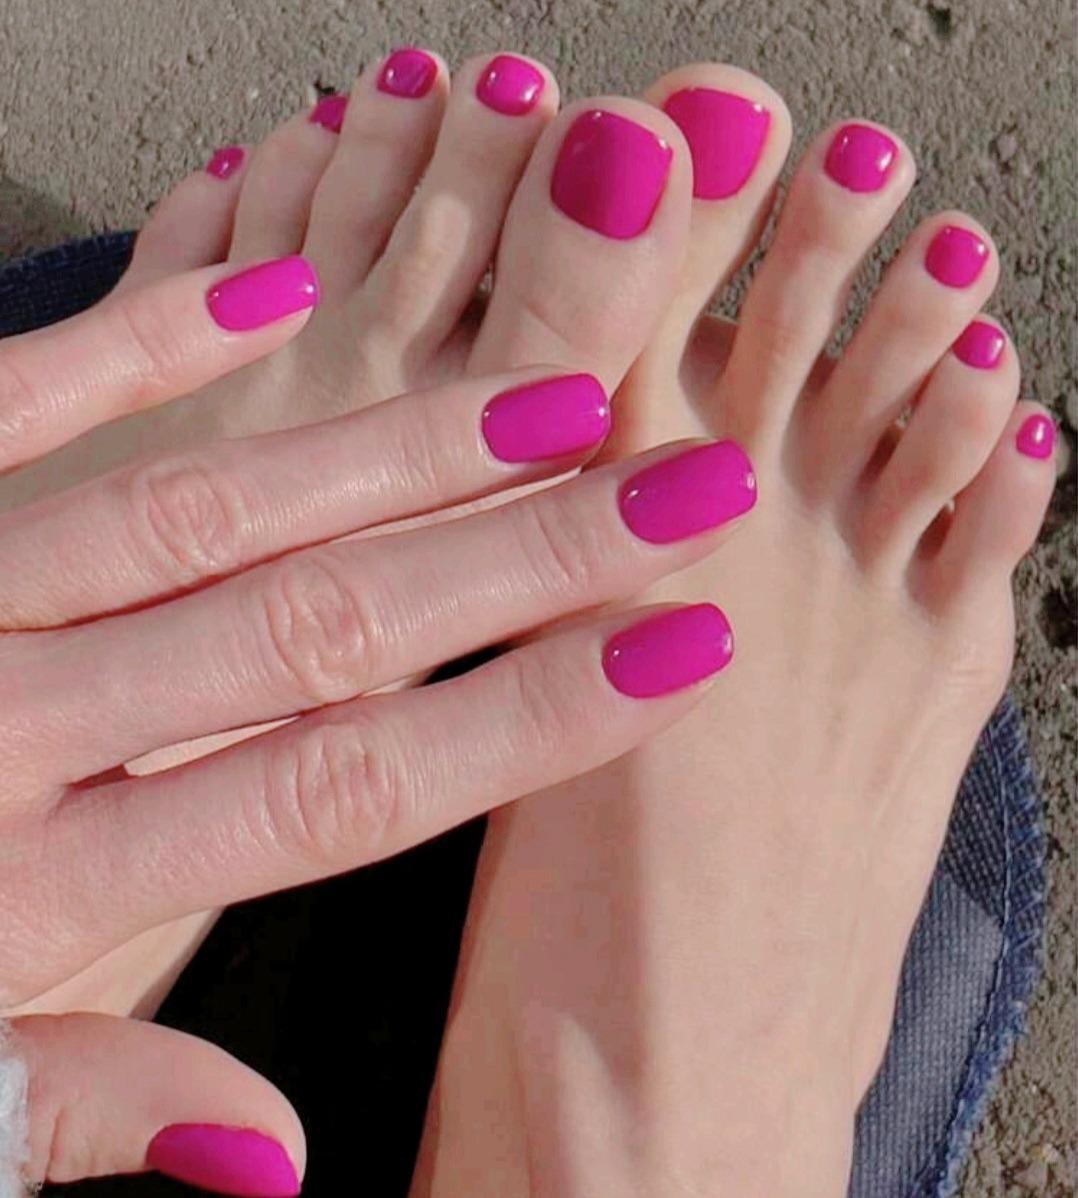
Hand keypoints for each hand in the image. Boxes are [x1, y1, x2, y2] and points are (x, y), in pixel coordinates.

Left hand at [0, 256, 752, 1191]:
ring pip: (207, 518)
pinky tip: (267, 294)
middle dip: (522, 564)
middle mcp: (12, 728)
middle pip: (319, 632)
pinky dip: (134, 351)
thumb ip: (86, 1111)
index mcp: (33, 893)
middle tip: (682, 489)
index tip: (677, 653)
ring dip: (388, 457)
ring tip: (549, 404)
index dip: (525, 722)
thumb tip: (285, 1161)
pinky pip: (12, 414)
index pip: (345, 788)